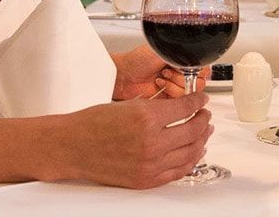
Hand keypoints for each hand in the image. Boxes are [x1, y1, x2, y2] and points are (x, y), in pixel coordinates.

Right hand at [47, 93, 213, 187]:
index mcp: (146, 118)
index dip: (198, 102)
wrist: (73, 147)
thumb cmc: (93, 124)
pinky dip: (190, 161)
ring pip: (190, 153)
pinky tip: (193, 152)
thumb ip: (157, 106)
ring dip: (202, 140)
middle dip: (204, 119)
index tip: (202, 99)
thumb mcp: (128, 105)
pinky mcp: (146, 179)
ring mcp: (150, 164)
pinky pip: (178, 171)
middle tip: (205, 114)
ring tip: (204, 132)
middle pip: (193, 130)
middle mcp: (151, 142)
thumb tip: (180, 104)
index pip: (185, 108)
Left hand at [112, 45, 208, 99]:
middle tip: (170, 71)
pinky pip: (181, 101)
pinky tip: (160, 85)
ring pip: (192, 92)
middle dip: (184, 76)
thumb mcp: (164, 50)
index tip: (187, 66)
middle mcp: (182, 72)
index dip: (197, 68)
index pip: (203, 65)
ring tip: (163, 77)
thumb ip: (183, 55)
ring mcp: (176, 86)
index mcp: (183, 58)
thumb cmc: (137, 60)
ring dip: (176, 84)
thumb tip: (198, 59)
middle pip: (200, 80)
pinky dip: (171, 92)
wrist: (123, 75)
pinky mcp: (170, 99)